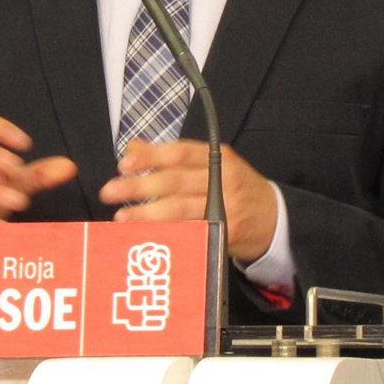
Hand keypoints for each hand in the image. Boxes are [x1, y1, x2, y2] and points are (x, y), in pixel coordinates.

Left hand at [98, 140, 277, 262]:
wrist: (273, 219)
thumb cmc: (235, 188)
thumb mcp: (211, 163)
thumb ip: (173, 156)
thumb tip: (133, 147)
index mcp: (218, 158)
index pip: (180, 153)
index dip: (150, 157)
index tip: (124, 163)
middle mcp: (223, 180)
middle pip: (175, 182)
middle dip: (139, 186)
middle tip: (110, 191)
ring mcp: (225, 209)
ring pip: (180, 210)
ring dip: (147, 214)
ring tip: (122, 217)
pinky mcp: (224, 234)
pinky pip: (191, 233)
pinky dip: (167, 234)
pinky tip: (147, 236)